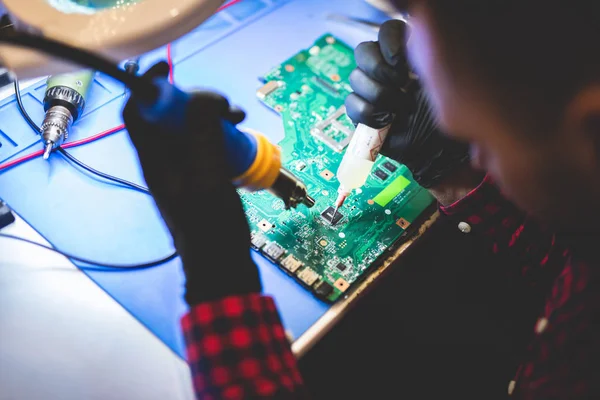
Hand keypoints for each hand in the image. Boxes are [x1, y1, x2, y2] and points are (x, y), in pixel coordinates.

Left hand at [123, 62, 260, 304]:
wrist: (221, 267)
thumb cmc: (211, 228)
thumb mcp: (207, 176)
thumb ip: (201, 133)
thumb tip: (204, 97)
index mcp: (154, 160)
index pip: (137, 112)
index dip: (147, 85)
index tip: (169, 70)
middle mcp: (163, 162)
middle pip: (167, 116)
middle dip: (194, 101)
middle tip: (224, 108)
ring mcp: (181, 171)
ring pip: (188, 130)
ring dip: (210, 118)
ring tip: (237, 121)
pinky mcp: (199, 178)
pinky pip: (203, 146)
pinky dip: (218, 136)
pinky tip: (237, 140)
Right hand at [345, 19, 471, 189]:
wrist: (434, 150)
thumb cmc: (441, 117)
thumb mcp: (435, 84)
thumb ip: (416, 61)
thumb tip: (396, 57)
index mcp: (404, 56)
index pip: (386, 31)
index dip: (389, 42)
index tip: (402, 63)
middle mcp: (385, 70)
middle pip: (363, 51)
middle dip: (378, 68)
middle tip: (399, 84)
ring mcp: (370, 90)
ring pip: (355, 78)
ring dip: (378, 95)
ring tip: (400, 109)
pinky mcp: (361, 113)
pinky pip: (351, 104)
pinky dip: (368, 114)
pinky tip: (386, 121)